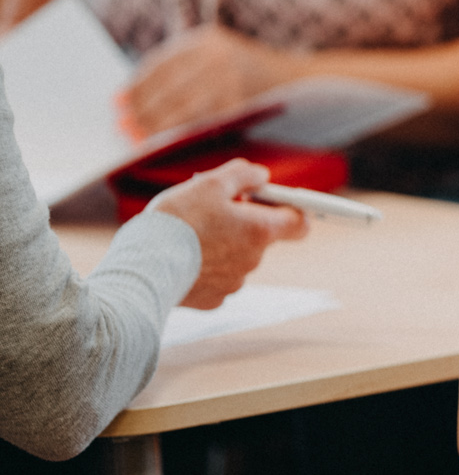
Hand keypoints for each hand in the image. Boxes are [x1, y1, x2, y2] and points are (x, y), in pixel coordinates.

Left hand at [118, 26, 306, 138]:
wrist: (298, 79)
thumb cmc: (247, 71)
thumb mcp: (215, 57)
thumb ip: (180, 71)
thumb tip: (129, 99)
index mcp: (205, 39)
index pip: (159, 65)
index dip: (135, 86)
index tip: (116, 104)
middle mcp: (217, 55)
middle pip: (167, 87)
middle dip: (141, 110)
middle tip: (122, 128)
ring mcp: (231, 77)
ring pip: (182, 107)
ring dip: (156, 125)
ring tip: (137, 138)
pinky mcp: (241, 101)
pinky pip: (203, 120)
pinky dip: (181, 132)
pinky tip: (166, 140)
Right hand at [148, 159, 310, 309]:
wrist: (142, 270)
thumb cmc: (177, 222)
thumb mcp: (211, 183)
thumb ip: (243, 175)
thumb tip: (262, 177)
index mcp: (260, 231)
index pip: (299, 223)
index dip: (289, 209)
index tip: (271, 200)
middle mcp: (253, 260)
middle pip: (260, 237)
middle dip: (242, 222)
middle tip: (212, 210)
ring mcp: (233, 283)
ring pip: (236, 257)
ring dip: (221, 244)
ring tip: (189, 234)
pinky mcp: (211, 299)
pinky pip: (215, 277)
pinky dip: (204, 267)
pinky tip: (181, 258)